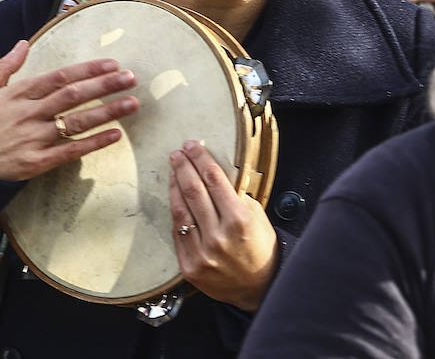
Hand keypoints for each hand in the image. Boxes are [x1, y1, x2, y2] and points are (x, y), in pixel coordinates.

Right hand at [0, 40, 138, 181]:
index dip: (87, 69)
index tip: (111, 63)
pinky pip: (70, 152)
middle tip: (131, 77)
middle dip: (104, 85)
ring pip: (76, 123)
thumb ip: (4, 66)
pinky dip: (94, 144)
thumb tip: (23, 43)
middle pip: (73, 96)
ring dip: (107, 112)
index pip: (59, 77)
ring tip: (132, 103)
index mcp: (18, 94)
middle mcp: (29, 114)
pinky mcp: (36, 163)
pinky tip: (115, 135)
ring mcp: (33, 139)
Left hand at [168, 141, 278, 311]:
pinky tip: (174, 198)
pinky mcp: (190, 266)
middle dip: (184, 167)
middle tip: (178, 153)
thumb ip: (236, 197)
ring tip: (173, 170)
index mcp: (239, 219)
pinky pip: (178, 233)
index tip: (193, 146)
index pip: (214, 180)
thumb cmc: (261, 248)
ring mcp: (202, 252)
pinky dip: (176, 213)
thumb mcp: (257, 216)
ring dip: (175, 186)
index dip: (201, 159)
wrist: (259, 287)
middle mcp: (218, 235)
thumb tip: (214, 175)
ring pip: (181, 211)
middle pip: (194, 191)